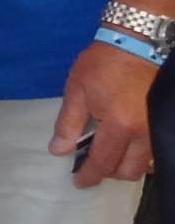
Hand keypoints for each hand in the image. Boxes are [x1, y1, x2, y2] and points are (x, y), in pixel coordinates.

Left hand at [51, 40, 156, 185]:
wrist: (137, 41)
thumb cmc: (103, 63)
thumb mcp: (77, 90)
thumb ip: (68, 124)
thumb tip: (59, 151)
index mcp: (119, 126)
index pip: (103, 163)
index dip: (89, 176)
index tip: (78, 182)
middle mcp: (144, 133)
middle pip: (129, 171)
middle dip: (110, 173)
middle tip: (93, 165)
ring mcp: (158, 128)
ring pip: (146, 163)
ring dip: (127, 165)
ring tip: (109, 154)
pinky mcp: (164, 120)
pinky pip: (156, 149)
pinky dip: (142, 155)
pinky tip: (128, 145)